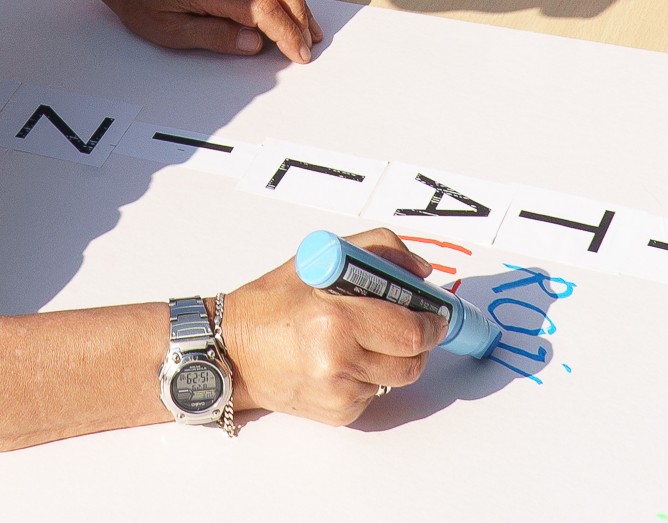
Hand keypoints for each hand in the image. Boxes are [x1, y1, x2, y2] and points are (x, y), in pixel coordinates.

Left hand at [88, 0, 319, 60]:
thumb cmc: (143, 2)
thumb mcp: (170, 31)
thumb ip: (214, 36)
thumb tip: (254, 43)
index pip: (260, 7)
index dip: (285, 31)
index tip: (299, 54)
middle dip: (300, 14)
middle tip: (308, 46)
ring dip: (298, 3)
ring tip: (307, 34)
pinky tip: (290, 15)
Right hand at [219, 229, 442, 421]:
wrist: (233, 351)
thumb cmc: (272, 303)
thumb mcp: (320, 259)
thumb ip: (378, 252)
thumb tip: (421, 272)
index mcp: (335, 319)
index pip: (411, 330)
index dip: (431, 321)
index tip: (433, 312)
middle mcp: (337, 361)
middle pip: (413, 361)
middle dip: (418, 342)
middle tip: (406, 324)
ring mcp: (339, 393)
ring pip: (397, 379)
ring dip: (392, 358)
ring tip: (361, 338)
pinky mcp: (339, 414)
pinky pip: (376, 394)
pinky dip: (369, 376)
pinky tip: (342, 360)